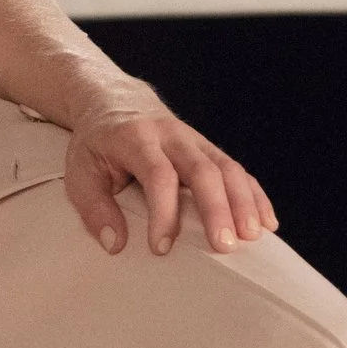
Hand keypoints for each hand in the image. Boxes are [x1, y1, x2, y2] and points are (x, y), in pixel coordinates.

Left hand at [65, 89, 277, 258]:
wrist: (114, 100)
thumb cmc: (97, 143)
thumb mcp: (80, 172)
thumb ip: (94, 208)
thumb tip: (115, 244)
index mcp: (136, 139)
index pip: (158, 174)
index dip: (163, 212)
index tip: (161, 247)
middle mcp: (171, 136)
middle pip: (203, 169)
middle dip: (216, 208)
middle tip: (223, 246)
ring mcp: (195, 140)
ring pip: (228, 168)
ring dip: (243, 203)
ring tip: (252, 236)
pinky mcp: (209, 149)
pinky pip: (239, 170)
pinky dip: (255, 196)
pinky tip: (266, 222)